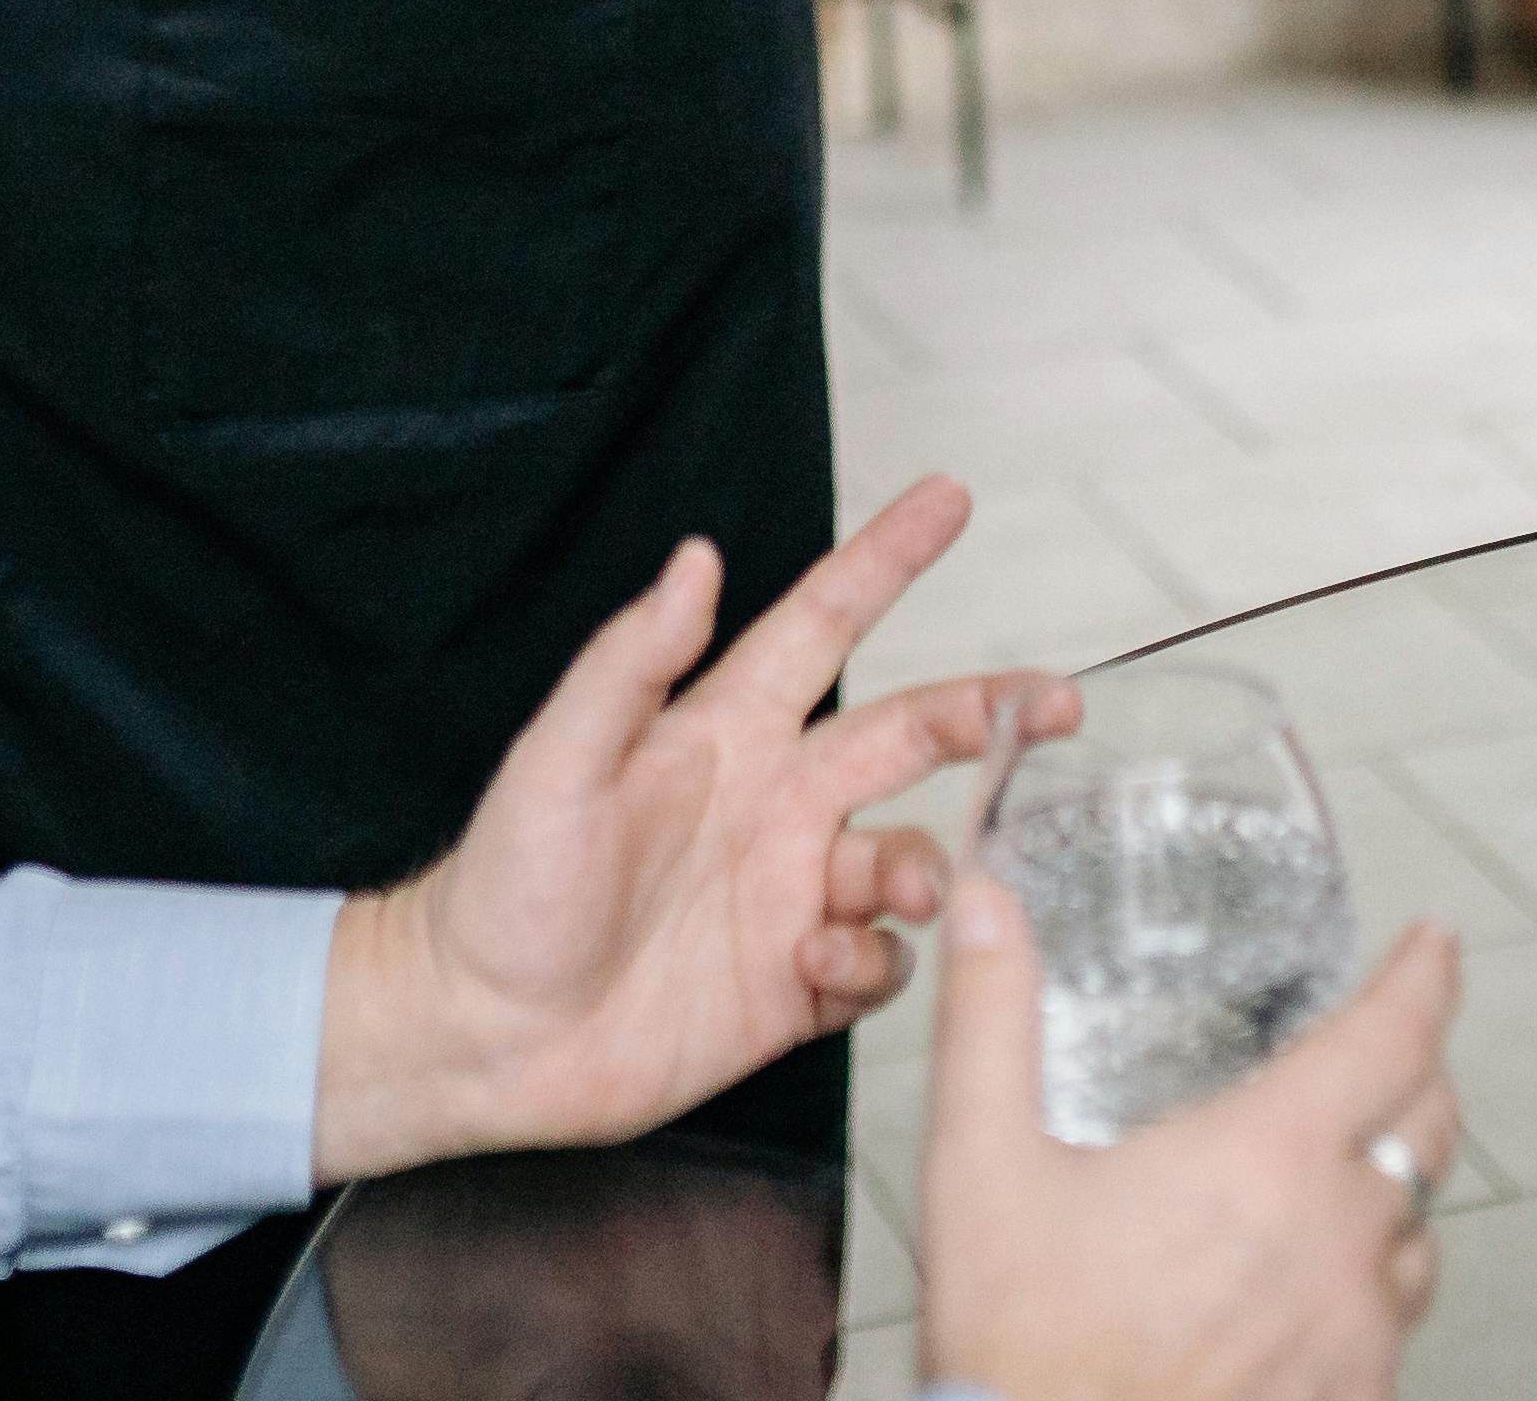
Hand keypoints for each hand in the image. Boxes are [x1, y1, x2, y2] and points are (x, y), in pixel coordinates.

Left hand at [312, 475, 1032, 1182]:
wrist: (481, 1037)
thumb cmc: (502, 890)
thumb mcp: (556, 762)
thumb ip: (630, 664)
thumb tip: (694, 558)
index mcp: (724, 733)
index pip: (823, 624)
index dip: (886, 560)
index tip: (949, 499)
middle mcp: (774, 805)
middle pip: (909, 736)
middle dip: (988, 710)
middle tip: (1055, 705)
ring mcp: (789, 897)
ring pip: (908, 861)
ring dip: (924, 870)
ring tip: (892, 893)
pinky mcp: (793, 989)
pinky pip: (880, 967)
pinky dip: (874, 966)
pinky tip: (817, 972)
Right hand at [917, 876, 1460, 1400]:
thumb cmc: (1020, 1349)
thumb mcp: (981, 1166)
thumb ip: (990, 1021)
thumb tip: (988, 904)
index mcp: (1269, 1159)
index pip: (1394, 1036)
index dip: (1425, 978)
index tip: (1434, 944)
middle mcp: (1339, 1243)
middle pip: (1428, 1130)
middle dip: (1416, 1074)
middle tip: (1386, 1051)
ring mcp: (1357, 1338)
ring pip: (1419, 1238)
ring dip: (1392, 1194)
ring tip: (1342, 1180)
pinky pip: (1390, 1332)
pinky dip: (1366, 1294)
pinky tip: (1308, 1298)